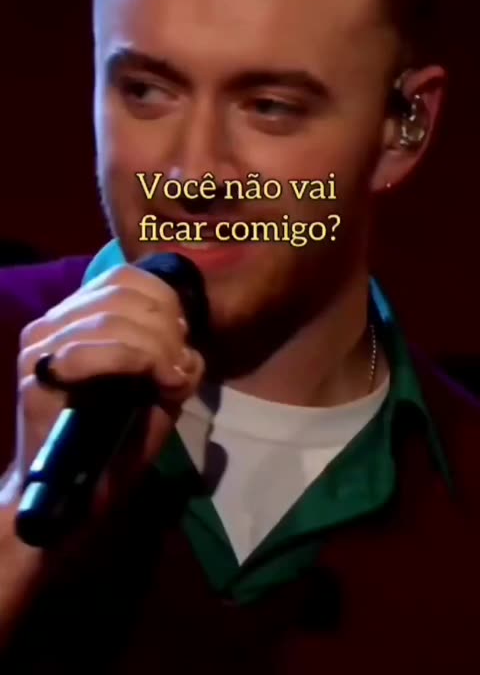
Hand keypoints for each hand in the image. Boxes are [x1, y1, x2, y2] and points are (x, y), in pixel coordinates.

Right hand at [16, 264, 204, 507]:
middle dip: (165, 329)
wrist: (76, 499)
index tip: (182, 339)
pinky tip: (161, 382)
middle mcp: (52, 324)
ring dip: (157, 348)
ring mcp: (40, 348)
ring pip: (114, 319)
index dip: (163, 300)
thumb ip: (173, 355)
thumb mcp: (158, 389)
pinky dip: (139, 360)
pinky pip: (94, 350)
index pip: (124, 279)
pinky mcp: (38, 377)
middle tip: (179, 369)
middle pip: (122, 295)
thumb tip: (188, 343)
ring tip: (172, 380)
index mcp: (77, 318)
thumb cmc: (118, 442)